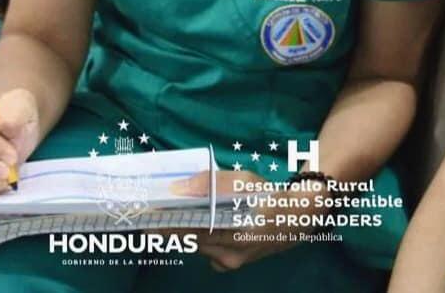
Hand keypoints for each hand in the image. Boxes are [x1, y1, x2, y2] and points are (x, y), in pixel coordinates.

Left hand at [166, 170, 326, 271]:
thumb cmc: (269, 196)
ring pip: (197, 245)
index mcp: (229, 232)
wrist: (299, 217)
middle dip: (172, 224)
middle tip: (154, 209)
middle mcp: (226, 253)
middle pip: (188, 238)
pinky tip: (201, 223)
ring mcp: (229, 262)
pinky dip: (200, 237)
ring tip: (172, 212)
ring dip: (185, 229)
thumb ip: (211, 183)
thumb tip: (179, 188)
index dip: (163, 222)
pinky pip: (207, 251)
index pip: (186, 230)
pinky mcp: (232, 264)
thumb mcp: (243, 181)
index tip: (144, 213)